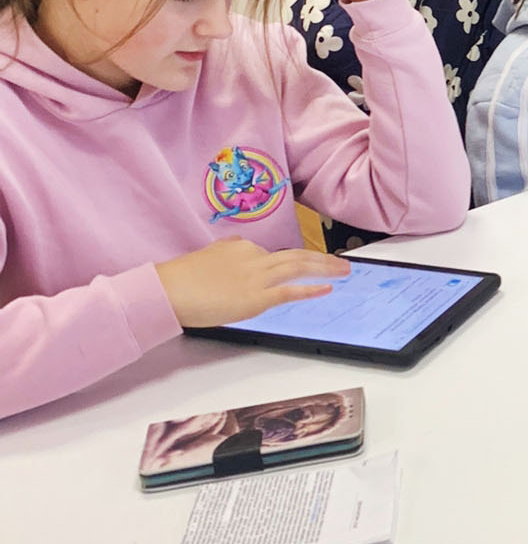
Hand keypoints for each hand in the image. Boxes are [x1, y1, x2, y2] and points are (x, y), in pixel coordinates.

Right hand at [156, 239, 350, 327]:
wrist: (167, 289)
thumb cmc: (181, 278)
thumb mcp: (208, 257)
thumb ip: (227, 253)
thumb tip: (235, 250)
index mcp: (240, 246)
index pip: (274, 254)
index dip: (297, 261)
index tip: (312, 264)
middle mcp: (253, 256)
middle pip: (295, 255)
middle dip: (323, 259)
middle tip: (344, 262)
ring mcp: (256, 276)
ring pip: (298, 267)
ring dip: (325, 268)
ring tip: (344, 270)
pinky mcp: (255, 297)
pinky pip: (290, 291)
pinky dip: (310, 289)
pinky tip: (326, 288)